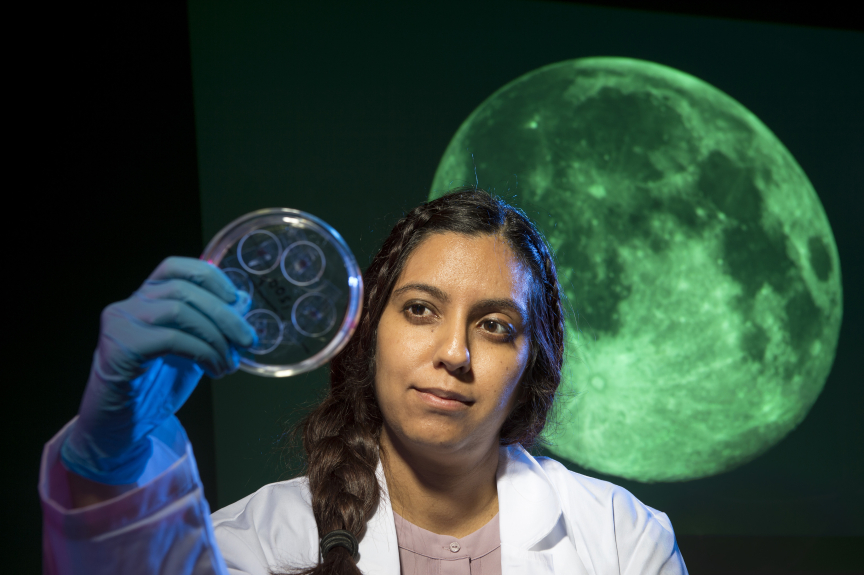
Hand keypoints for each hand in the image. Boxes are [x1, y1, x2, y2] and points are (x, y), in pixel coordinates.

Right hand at [61, 257, 257, 484]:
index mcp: (145, 300)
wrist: (121, 428)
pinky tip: (215, 371)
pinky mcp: (119, 348)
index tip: (236, 298)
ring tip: (228, 363)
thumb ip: (212, 325)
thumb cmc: (155, 388)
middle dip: (224, 314)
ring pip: (178, 310)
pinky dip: (202, 352)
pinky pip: (171, 339)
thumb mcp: (193, 350)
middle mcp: (128, 305)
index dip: (208, 276)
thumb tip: (243, 301)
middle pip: (183, 289)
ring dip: (215, 336)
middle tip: (248, 340)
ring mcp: (120, 324)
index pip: (174, 267)